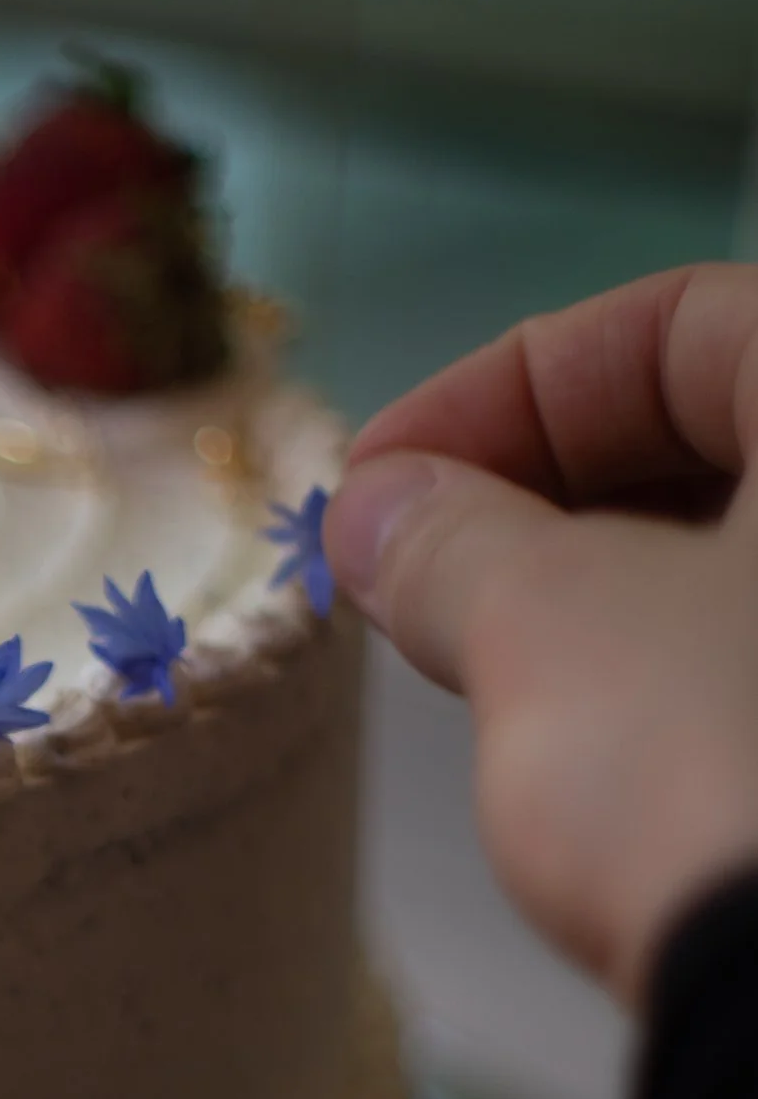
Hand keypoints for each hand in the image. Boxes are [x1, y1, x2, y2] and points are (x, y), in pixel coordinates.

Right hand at [327, 264, 757, 1006]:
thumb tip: (379, 512)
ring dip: (608, 584)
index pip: (681, 323)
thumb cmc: (718, 776)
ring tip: (477, 656)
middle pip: (733, 436)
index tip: (378, 480)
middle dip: (549, 491)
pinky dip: (687, 670)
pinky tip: (584, 739)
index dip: (504, 386)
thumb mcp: (545, 625)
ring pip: (753, 563)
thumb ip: (449, 539)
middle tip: (412, 568)